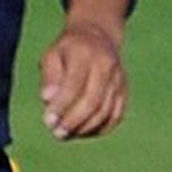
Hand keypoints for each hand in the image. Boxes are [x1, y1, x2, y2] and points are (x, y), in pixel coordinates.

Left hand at [39, 22, 127, 138]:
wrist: (99, 36)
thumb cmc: (68, 49)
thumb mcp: (52, 54)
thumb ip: (49, 77)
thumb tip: (47, 99)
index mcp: (85, 55)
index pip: (73, 85)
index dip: (61, 106)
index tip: (48, 121)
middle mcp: (106, 67)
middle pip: (92, 101)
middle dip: (74, 121)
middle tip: (57, 133)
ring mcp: (118, 79)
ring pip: (106, 110)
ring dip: (86, 127)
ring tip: (66, 135)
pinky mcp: (124, 90)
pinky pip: (116, 114)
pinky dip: (101, 127)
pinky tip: (84, 132)